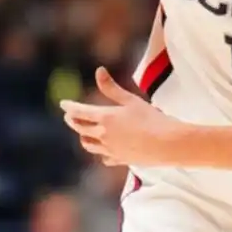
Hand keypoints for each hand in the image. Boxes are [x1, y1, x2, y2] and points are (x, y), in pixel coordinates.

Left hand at [59, 67, 183, 166]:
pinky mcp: (120, 160)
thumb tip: (98, 70)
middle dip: (73, 121)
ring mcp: (110, 150)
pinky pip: (104, 157)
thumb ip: (112, 87)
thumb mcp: (131, 100)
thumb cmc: (152, 119)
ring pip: (88, 145)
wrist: (168, 144)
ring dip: (83, 137)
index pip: (80, 112)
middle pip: (80, 129)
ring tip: (83, 133)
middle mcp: (103, 135)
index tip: (63, 104)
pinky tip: (103, 150)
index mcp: (105, 118)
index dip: (69, 107)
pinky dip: (100, 152)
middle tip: (69, 116)